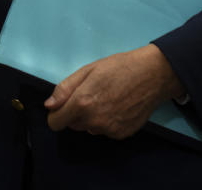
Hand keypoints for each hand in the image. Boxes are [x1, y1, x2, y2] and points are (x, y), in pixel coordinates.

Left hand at [44, 44, 185, 139]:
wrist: (152, 75)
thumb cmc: (118, 67)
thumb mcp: (88, 70)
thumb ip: (65, 88)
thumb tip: (49, 106)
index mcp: (82, 103)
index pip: (55, 122)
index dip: (57, 113)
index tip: (65, 104)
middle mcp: (93, 121)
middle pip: (72, 125)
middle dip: (76, 113)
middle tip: (92, 94)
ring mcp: (108, 130)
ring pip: (89, 128)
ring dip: (92, 118)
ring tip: (107, 98)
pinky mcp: (121, 135)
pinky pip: (105, 131)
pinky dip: (107, 122)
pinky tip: (118, 106)